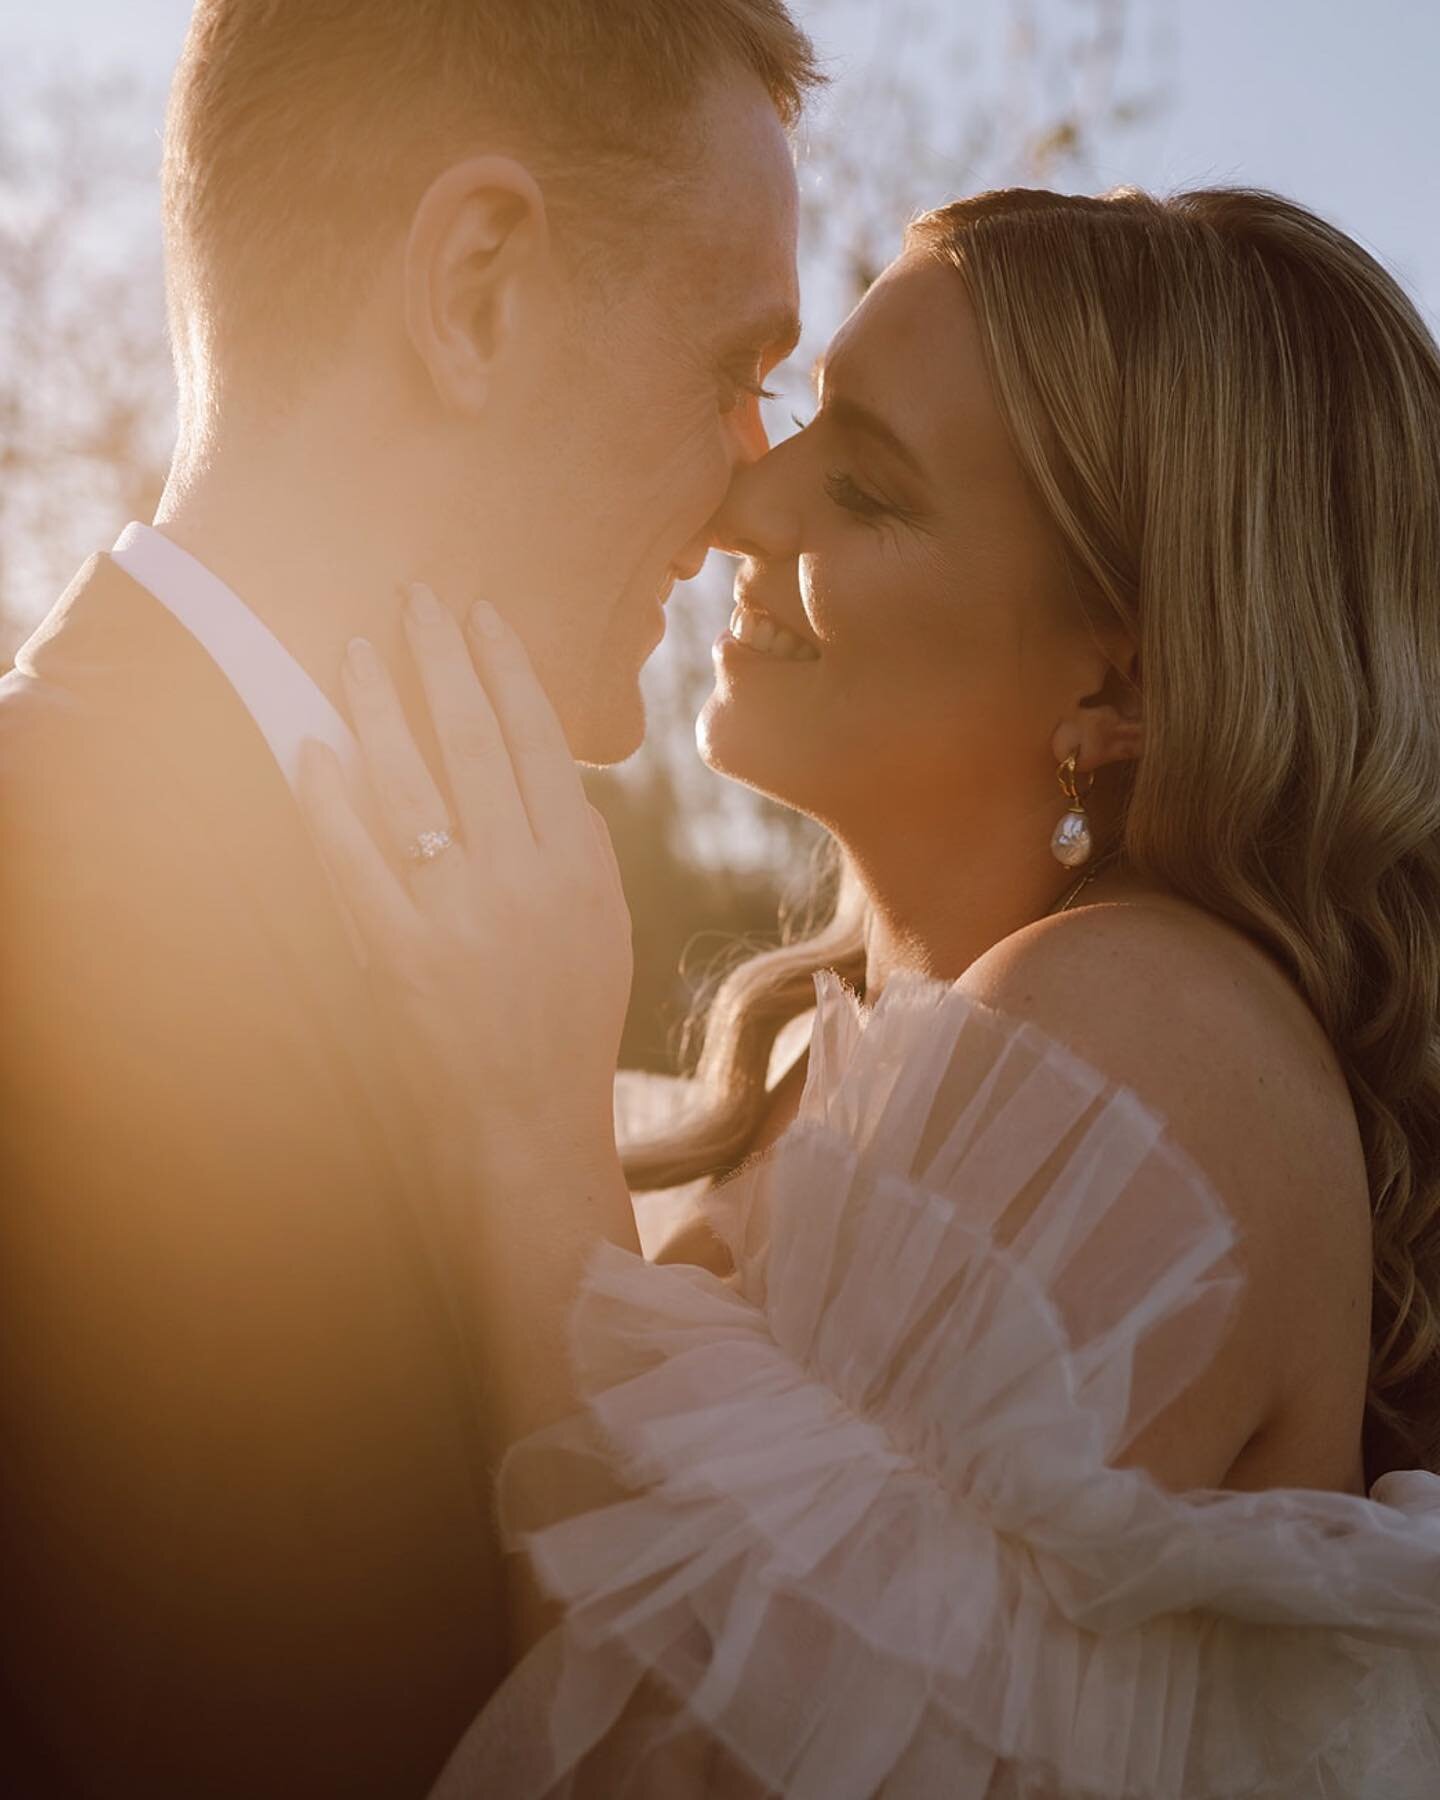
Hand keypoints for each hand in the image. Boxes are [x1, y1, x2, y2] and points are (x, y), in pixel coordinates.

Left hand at [298, 583, 633, 1180]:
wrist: (530, 1125)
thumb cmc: (568, 1022)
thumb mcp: (602, 925)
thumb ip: (573, 844)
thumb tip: (537, 765)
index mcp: (580, 867)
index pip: (539, 742)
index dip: (507, 670)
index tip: (482, 615)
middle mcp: (523, 881)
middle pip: (475, 744)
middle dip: (442, 662)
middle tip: (416, 598)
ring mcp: (459, 917)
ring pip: (412, 786)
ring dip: (379, 709)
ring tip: (356, 649)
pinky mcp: (400, 956)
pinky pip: (357, 862)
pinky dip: (332, 802)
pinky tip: (314, 749)